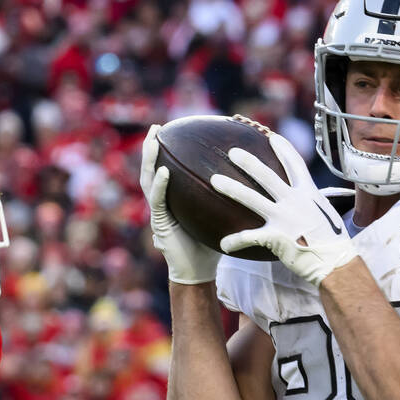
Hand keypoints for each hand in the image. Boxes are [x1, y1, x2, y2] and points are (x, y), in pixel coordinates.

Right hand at [140, 124, 220, 283]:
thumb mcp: (219, 215)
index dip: (166, 151)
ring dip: (149, 160)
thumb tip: (251, 177)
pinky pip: (157, 201)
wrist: (198, 271)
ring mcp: (158, 213)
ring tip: (153, 141)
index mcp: (174, 199)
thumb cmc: (211, 244)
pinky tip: (164, 171)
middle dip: (152, 148)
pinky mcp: (159, 224)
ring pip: (148, 181)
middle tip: (156, 128)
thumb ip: (226, 197)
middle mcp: (163, 203)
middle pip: (152, 170)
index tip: (171, 130)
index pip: (167, 169)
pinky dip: (160, 185)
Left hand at [211, 132, 357, 285]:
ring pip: (252, 198)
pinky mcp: (275, 237)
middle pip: (267, 176)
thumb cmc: (334, 243)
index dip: (284, 149)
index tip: (273, 137)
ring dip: (232, 188)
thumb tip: (310, 204)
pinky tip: (224, 245)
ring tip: (215, 180)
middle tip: (232, 151)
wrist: (335, 263)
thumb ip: (314, 205)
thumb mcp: (327, 215)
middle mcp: (295, 201)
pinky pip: (249, 236)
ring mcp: (284, 218)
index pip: (295, 165)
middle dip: (249, 162)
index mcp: (309, 194)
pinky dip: (235, 241)